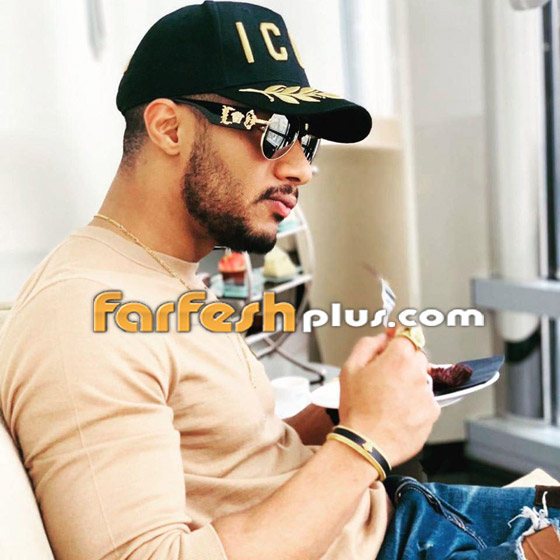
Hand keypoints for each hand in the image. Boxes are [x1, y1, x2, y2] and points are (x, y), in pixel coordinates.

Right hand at [338, 335, 439, 466]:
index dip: (399, 333)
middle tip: (384, 375)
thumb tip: (381, 338)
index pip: (408, 332)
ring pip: (420, 378)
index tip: (394, 336)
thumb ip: (367, 345)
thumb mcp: (349, 369)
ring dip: (408, 382)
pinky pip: (425, 399)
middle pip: (416, 355)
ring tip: (388, 398)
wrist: (366, 444)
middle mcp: (417, 372)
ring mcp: (427, 393)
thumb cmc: (357, 410)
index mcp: (398, 357)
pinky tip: (397, 410)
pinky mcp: (432, 412)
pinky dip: (414, 402)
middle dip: (402, 360)